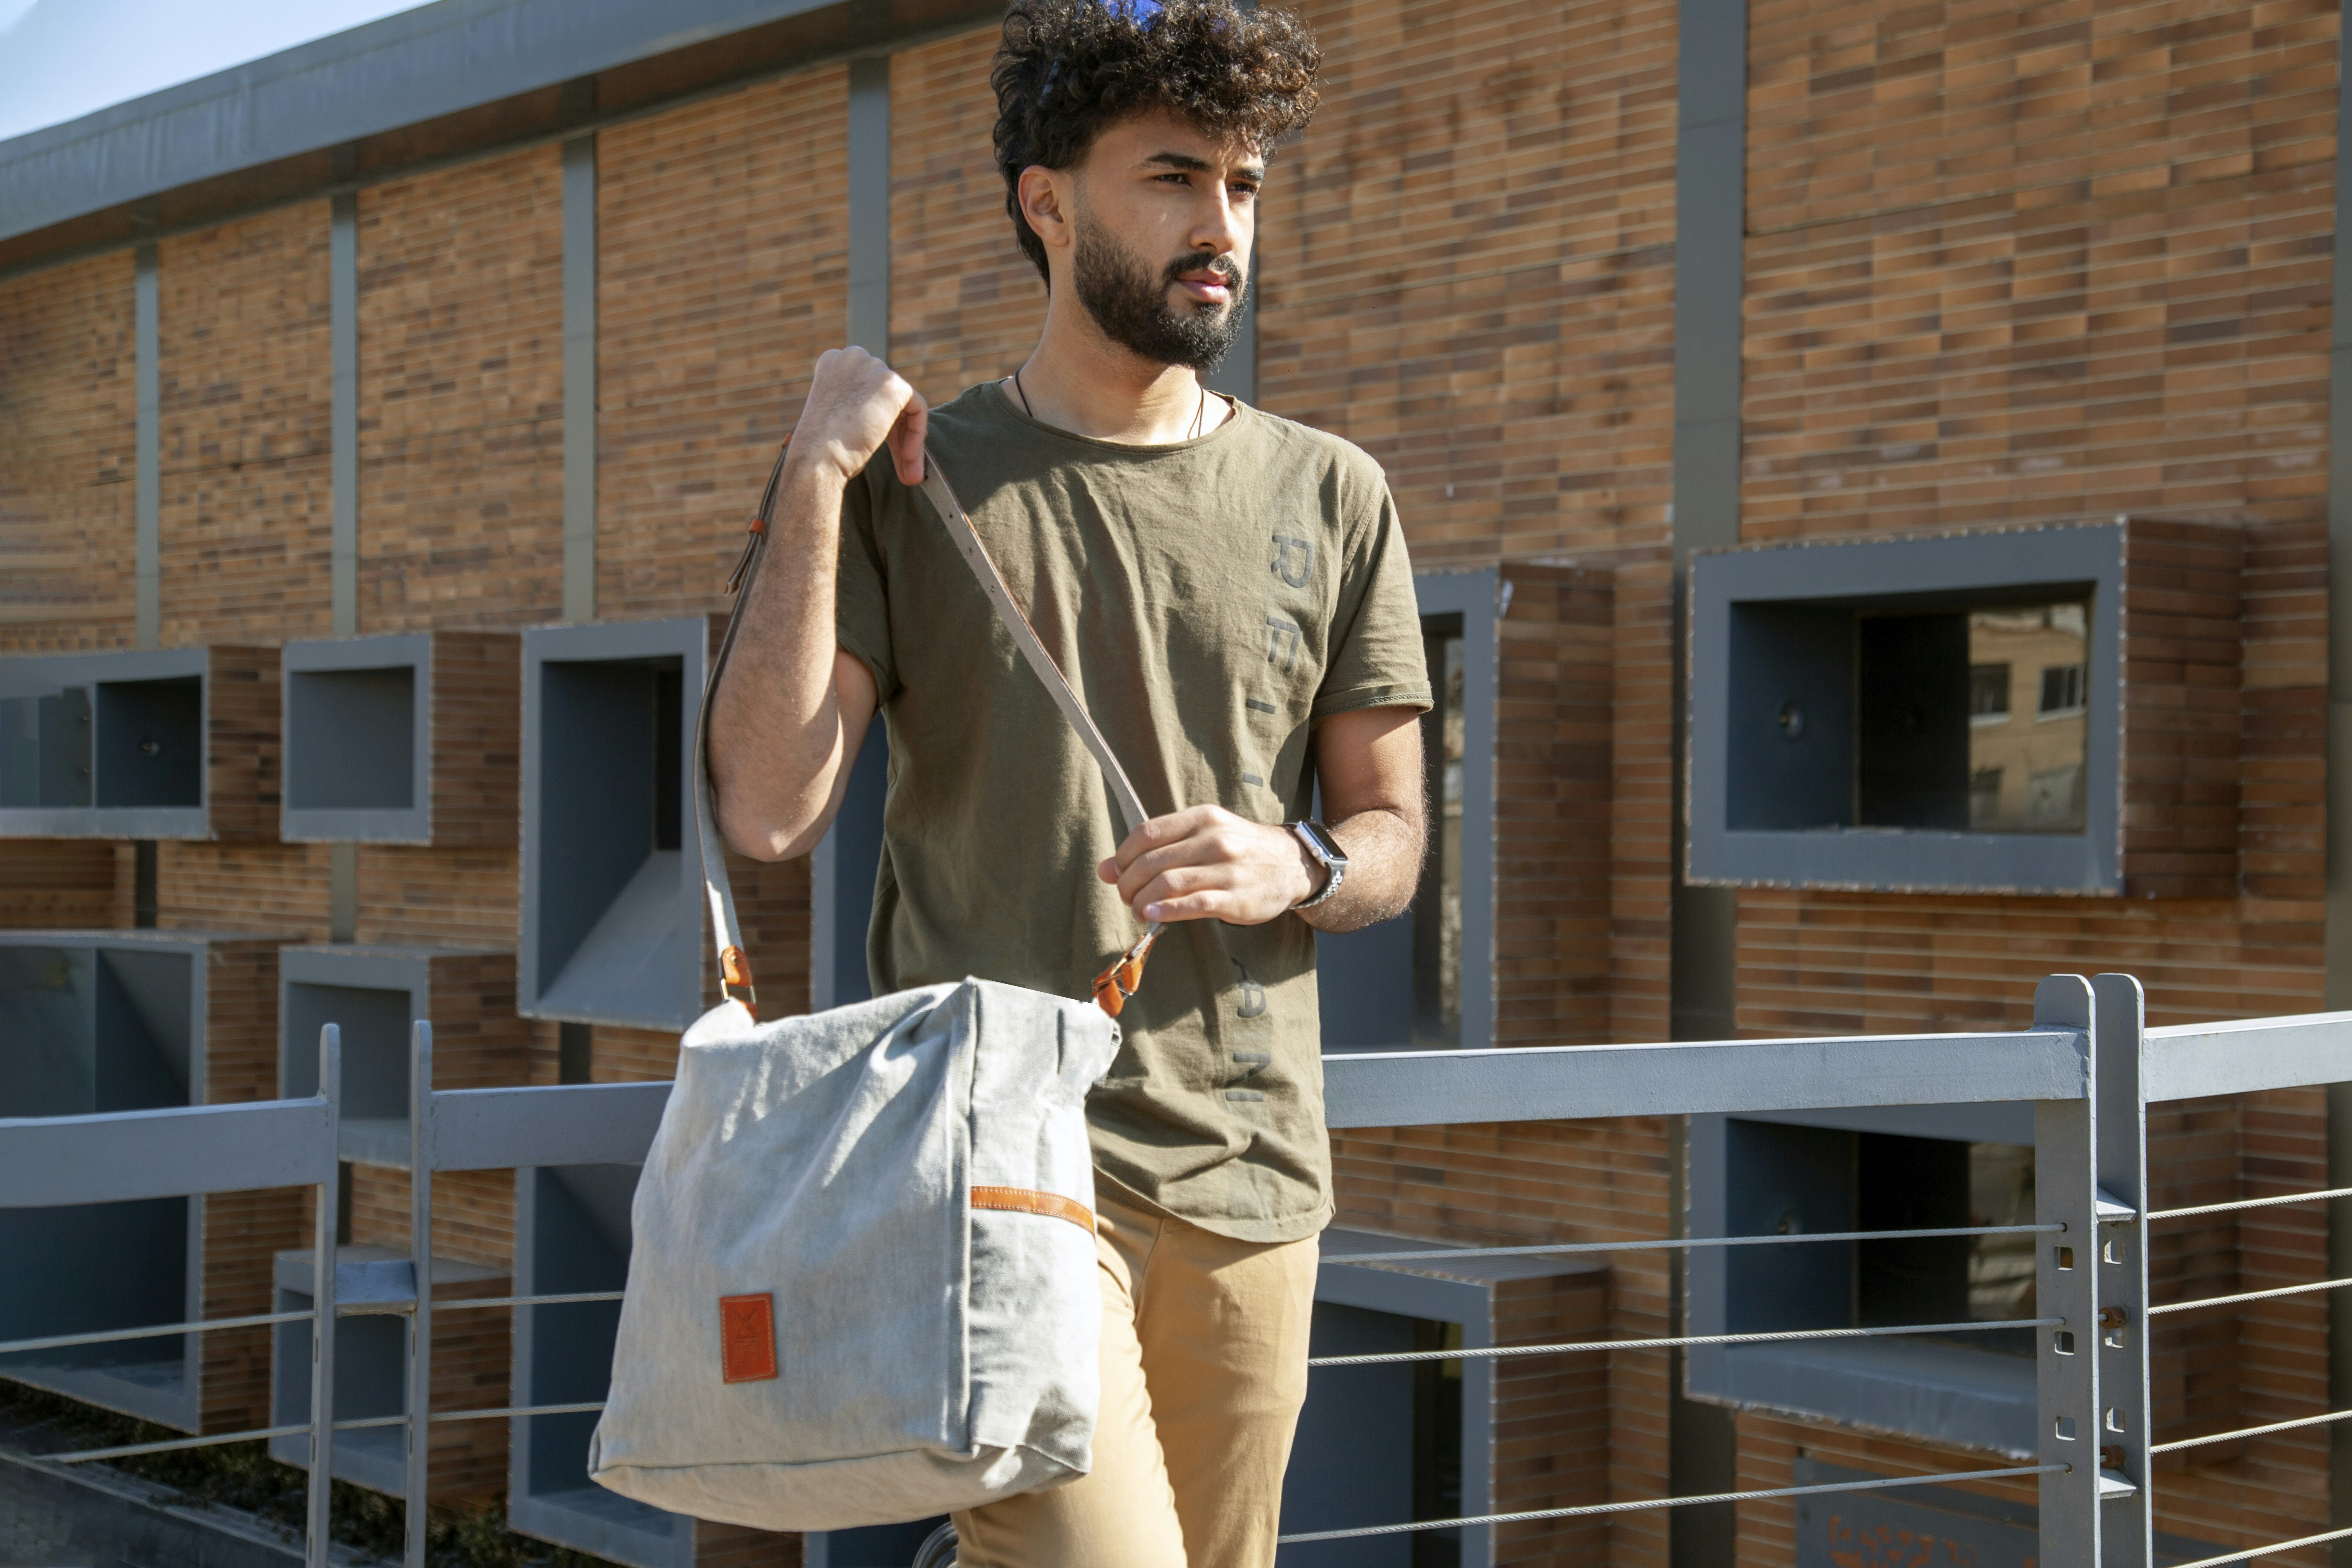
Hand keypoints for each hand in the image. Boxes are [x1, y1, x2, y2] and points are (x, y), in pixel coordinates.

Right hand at [789, 346, 927, 486]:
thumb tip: (884, 415)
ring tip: (909, 474)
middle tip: (904, 469)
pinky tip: (907, 458)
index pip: (868, 388)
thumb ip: (858, 405)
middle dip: (897, 433)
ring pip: (905, 405)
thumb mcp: (837, 416)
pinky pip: (917, 409)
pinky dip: (917, 434)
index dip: (880, 420)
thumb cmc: (820, 450)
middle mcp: (852, 358)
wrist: (816, 459)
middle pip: (888, 396)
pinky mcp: (892, 384)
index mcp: (833, 363)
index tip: (883, 448)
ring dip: (909, 440)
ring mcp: (872, 367)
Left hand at [1098, 806, 1318, 925]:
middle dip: (1128, 884)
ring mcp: (1226, 869)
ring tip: (1139, 910)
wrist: (1292, 864)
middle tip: (1127, 897)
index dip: (1123, 856)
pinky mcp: (1236, 898)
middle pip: (1151, 862)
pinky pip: (1192, 904)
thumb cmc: (1240, 850)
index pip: (1146, 833)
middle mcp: (1214, 839)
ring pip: (1167, 883)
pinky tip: (1153, 916)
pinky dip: (1166, 911)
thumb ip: (1157, 848)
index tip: (1118, 873)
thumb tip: (1104, 869)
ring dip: (1142, 901)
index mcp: (1202, 818)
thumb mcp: (1203, 835)